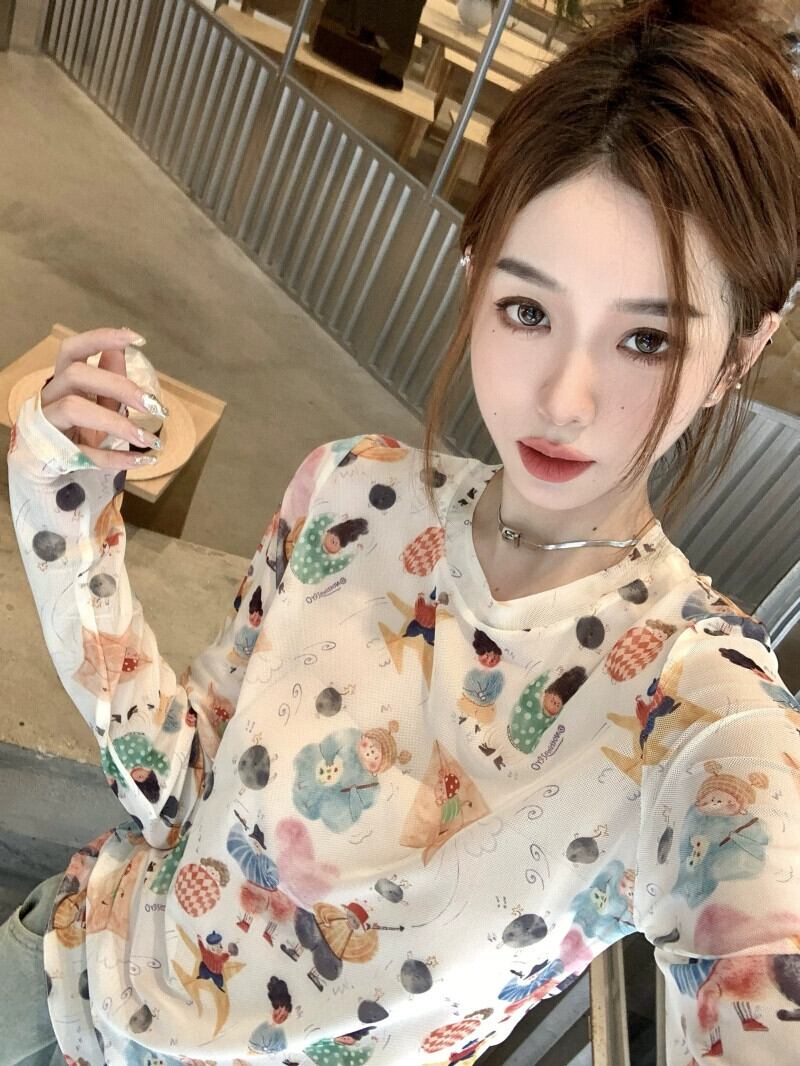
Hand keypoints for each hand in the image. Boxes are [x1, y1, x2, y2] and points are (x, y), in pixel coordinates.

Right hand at [39, 327, 163, 469]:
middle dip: (118, 385)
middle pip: (76, 374)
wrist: (42, 466)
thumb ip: (108, 379)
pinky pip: (84, 453)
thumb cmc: (72, 430)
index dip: (100, 338)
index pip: (73, 349)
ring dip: (117, 423)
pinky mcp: (50, 452)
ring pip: (73, 408)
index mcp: (61, 380)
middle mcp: (49, 396)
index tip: (138, 339)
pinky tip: (143, 460)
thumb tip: (122, 349)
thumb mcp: (94, 404)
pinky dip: (116, 458)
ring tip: (150, 439)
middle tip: (153, 405)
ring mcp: (46, 423)